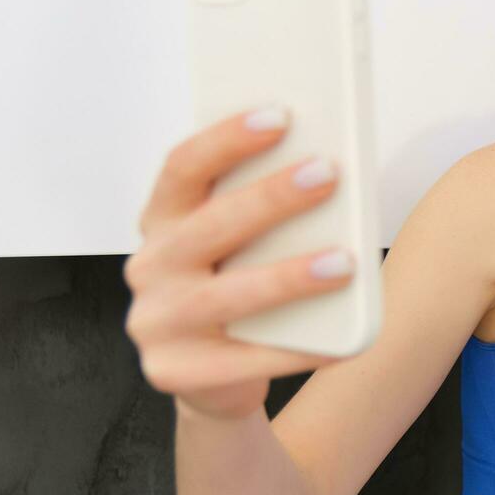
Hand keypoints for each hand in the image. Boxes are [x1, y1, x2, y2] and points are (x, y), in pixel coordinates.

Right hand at [123, 105, 353, 421]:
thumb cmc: (236, 287)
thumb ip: (264, 211)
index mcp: (163, 221)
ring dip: (289, 276)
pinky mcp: (174, 373)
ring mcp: (156, 323)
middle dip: (272, 197)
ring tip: (344, 263)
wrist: (213, 379)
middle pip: (210, 225)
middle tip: (328, 174)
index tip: (280, 115)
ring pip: (226, 295)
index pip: (183, 167)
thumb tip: (329, 168)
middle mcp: (149, 267)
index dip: (227, 139)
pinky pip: (245, 361)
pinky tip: (341, 340)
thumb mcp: (241, 244)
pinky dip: (299, 349)